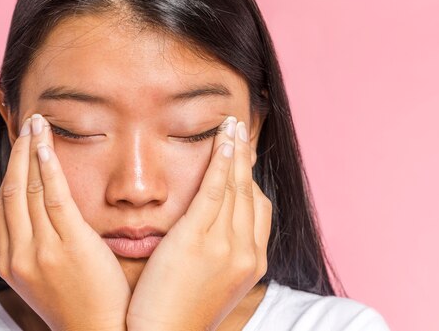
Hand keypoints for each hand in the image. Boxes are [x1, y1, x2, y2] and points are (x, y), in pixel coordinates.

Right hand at [0, 114, 130, 330]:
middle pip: (11, 191)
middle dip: (18, 153)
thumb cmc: (79, 304)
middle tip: (26, 123)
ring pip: (29, 190)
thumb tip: (44, 214)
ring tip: (37, 124)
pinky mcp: (70, 245)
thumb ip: (39, 245)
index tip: (18, 147)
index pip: (3, 205)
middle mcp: (19, 254)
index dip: (10, 170)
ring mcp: (42, 250)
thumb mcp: (46, 277)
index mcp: (10, 262)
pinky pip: (54, 198)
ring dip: (31, 151)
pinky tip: (46, 147)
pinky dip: (48, 169)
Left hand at [126, 116, 272, 330]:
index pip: (259, 210)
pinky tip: (222, 142)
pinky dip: (222, 162)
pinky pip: (215, 191)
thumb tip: (217, 231)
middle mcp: (246, 252)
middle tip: (242, 130)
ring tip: (232, 126)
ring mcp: (225, 245)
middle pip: (251, 193)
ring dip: (236, 152)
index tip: (245, 157)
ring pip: (236, 187)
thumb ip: (220, 255)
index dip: (252, 178)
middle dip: (247, 158)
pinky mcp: (198, 238)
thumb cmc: (179, 312)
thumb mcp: (212, 283)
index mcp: (252, 264)